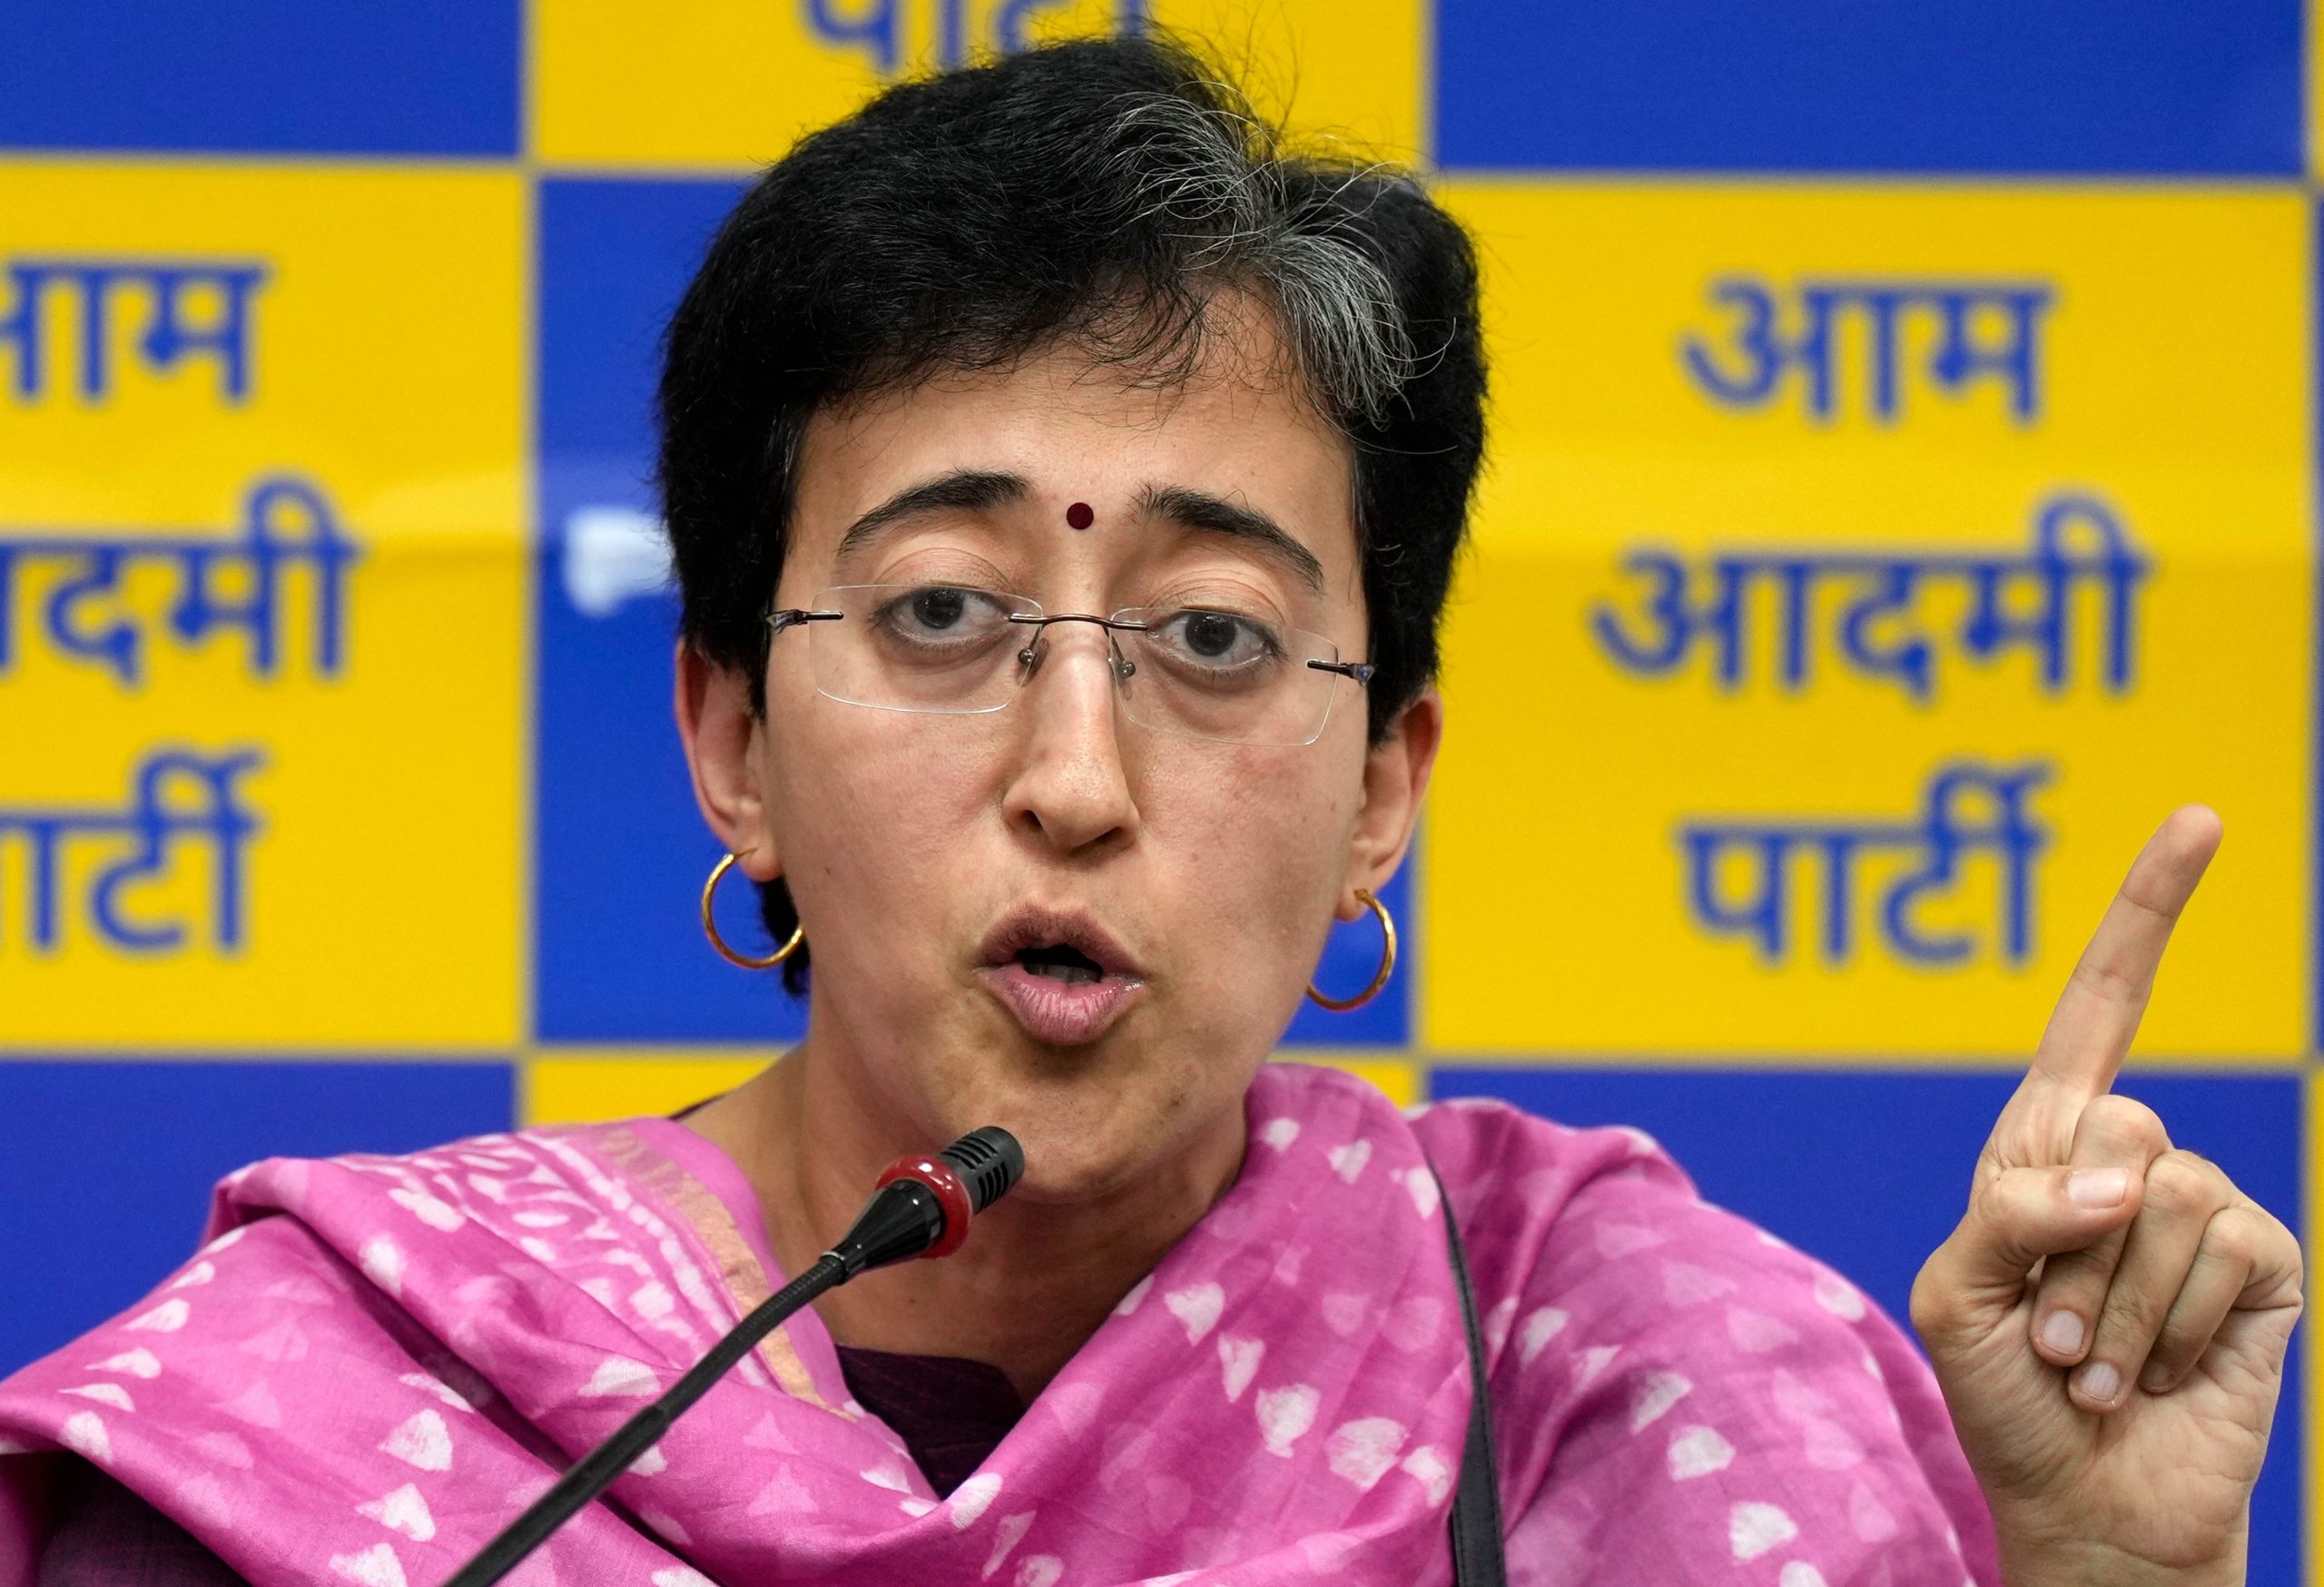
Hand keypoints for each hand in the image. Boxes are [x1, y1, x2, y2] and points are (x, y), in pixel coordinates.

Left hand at [1910, 807, 2303, 1586]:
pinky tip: (2156, 1372)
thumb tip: (2121, 1176)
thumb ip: (2013, 1211)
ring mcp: (2204, 1211)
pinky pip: (2225, 1250)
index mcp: (2047, 1145)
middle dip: (2065, 1249)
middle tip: (2052, 1332)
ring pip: (2167, 1198)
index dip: (2148, 913)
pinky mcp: (2265, 1267)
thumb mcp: (1962, 1293)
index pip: (2102, 1005)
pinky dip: (2170, 1326)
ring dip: (2112, 1306)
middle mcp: (2132, 1160)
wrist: (2082, 1502)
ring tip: (2098, 1363)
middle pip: (2118, 1123)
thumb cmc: (2006, 1396)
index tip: (2200, 818)